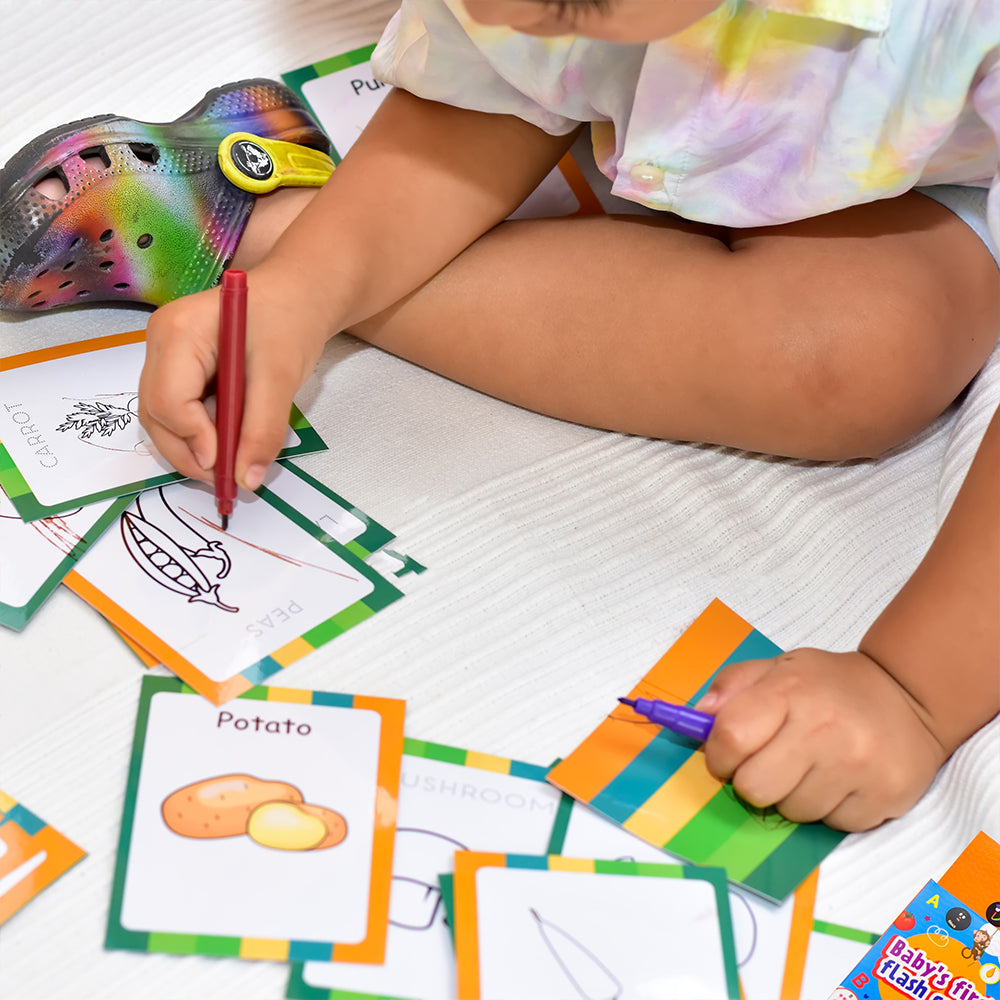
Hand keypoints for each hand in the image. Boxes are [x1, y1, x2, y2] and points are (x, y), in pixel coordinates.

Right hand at [138, 263, 331, 489]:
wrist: (299, 295)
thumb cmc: (290, 321)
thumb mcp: (281, 376)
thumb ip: (262, 429)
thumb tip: (247, 479)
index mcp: (179, 331)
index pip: (168, 398)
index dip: (193, 438)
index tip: (226, 467)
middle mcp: (160, 342)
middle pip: (157, 413)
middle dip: (189, 453)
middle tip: (228, 481)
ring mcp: (165, 356)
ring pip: (163, 419)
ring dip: (194, 449)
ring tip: (230, 468)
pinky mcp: (178, 370)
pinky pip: (178, 412)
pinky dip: (200, 435)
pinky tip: (227, 446)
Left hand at [693, 648, 947, 830]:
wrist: (908, 694)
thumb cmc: (831, 686)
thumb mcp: (779, 668)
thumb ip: (733, 686)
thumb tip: (698, 716)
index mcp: (790, 691)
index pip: (730, 738)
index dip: (719, 755)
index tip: (727, 755)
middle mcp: (825, 728)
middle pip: (755, 788)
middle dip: (753, 782)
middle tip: (771, 764)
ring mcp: (858, 766)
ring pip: (793, 813)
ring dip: (793, 796)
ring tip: (814, 766)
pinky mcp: (886, 796)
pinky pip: (833, 825)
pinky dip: (831, 808)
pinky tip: (842, 779)